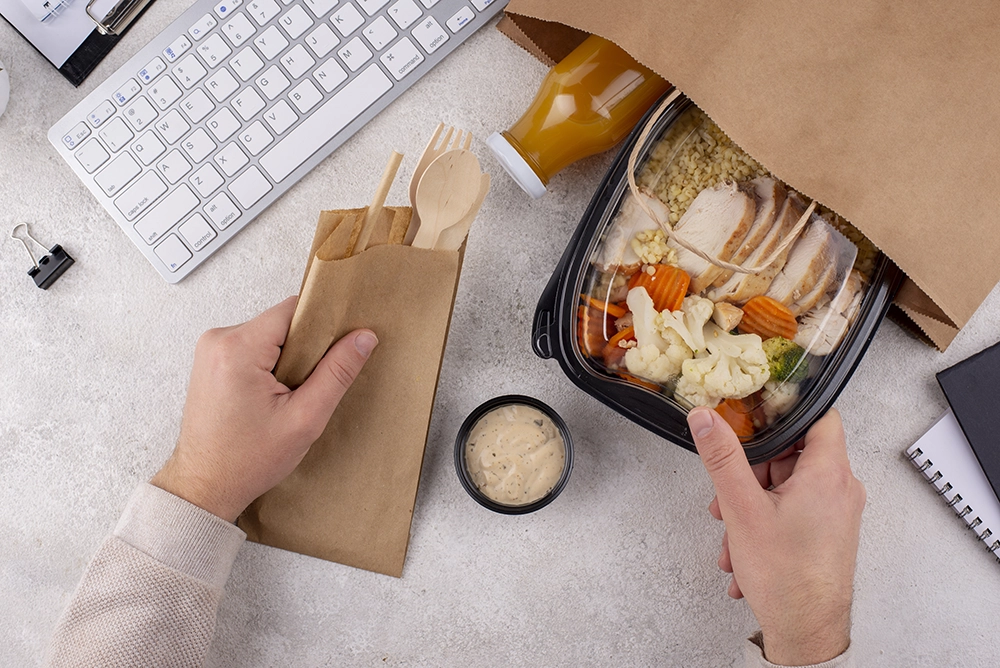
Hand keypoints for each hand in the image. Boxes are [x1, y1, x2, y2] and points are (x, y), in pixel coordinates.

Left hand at [151, 297, 377, 522]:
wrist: (204, 485)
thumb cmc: (246, 460)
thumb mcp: (304, 419)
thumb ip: (337, 373)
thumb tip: (363, 338)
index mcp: (237, 348)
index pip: (294, 310)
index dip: (323, 325)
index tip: (339, 348)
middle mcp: (218, 340)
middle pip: (282, 321)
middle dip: (305, 348)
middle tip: (309, 386)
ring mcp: (211, 349)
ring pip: (270, 334)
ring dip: (288, 358)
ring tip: (288, 396)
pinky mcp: (212, 360)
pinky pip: (254, 346)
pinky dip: (271, 364)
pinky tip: (273, 396)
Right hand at [688, 408, 864, 665]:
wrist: (807, 633)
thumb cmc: (787, 578)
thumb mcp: (742, 508)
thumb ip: (722, 458)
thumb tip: (706, 419)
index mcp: (828, 473)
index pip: (820, 416)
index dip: (786, 410)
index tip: (756, 414)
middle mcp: (840, 490)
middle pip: (792, 454)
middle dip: (751, 472)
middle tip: (727, 492)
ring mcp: (835, 513)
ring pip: (786, 487)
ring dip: (751, 504)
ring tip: (731, 533)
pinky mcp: (827, 533)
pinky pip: (792, 512)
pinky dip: (764, 523)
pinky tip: (742, 551)